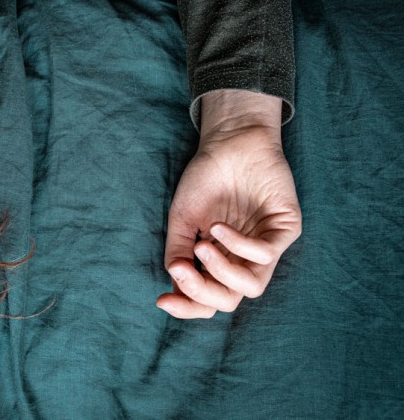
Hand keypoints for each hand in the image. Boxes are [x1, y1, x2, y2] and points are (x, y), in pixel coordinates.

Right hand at [156, 90, 301, 318]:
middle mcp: (244, 259)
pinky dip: (239, 247)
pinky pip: (266, 255)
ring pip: (252, 287)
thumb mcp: (183, 220)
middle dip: (202, 292)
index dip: (186, 305)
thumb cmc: (206, 178)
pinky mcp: (285, 229)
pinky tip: (219, 227)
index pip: (208, 298)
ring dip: (222, 272)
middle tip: (181, 270)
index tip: (162, 300)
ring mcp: (266, 246)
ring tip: (202, 247)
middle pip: (229, 300)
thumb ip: (179, 252)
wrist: (229, 143)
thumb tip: (175, 286)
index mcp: (220, 260)